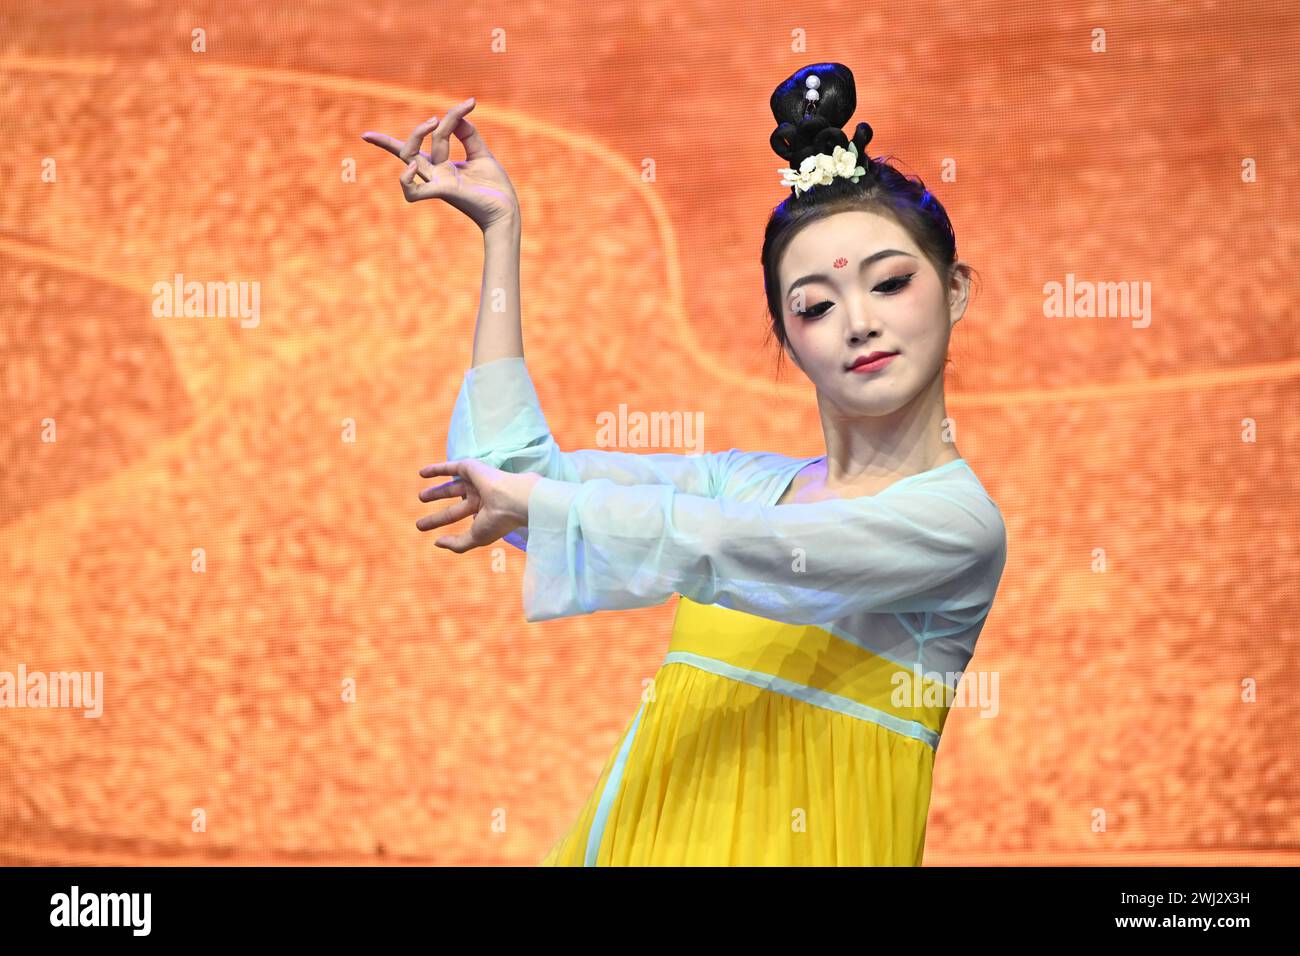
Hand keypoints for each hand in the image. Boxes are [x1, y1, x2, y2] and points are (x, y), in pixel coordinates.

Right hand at [362, 97, 520, 232]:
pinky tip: (415, 165)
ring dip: (416, 136)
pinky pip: (413, 192)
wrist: (506, 209)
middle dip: (418, 130)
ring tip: (435, 123)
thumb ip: (467, 134)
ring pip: (409, 157)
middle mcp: (436, 172)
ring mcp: (438, 181)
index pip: (420, 143)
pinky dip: (407, 179)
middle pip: (409, 149)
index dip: (443, 118)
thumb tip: (457, 116)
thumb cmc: (493, 187)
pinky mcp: (445, 191)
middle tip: (437, 119)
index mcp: (442, 165)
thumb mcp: (480, 154)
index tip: (472, 103)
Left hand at [416, 458, 540, 551]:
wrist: (513, 499)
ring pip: (451, 488)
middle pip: (455, 508)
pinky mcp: (471, 468)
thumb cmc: (498, 521)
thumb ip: (457, 544)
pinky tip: (421, 473)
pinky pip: (450, 467)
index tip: (437, 538)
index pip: (465, 521)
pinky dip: (436, 469)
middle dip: (438, 516)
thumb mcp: (476, 537)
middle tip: (420, 524)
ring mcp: (476, 482)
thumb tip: (436, 542)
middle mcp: (481, 497)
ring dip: (436, 493)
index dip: (453, 530)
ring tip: (421, 498)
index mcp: (486, 513)